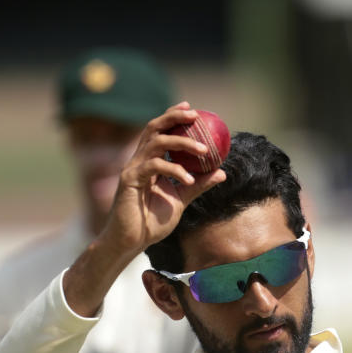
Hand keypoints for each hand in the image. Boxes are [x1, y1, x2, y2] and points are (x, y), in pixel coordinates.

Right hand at [103, 102, 225, 251]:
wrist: (130, 242)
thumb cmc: (151, 222)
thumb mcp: (181, 199)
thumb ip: (198, 185)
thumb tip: (221, 172)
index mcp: (148, 162)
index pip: (160, 132)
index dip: (173, 117)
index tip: (192, 110)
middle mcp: (139, 161)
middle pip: (154, 128)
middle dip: (173, 117)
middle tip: (195, 115)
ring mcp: (132, 169)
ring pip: (155, 143)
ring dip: (181, 142)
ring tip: (203, 150)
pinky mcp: (129, 180)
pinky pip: (154, 167)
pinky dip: (174, 170)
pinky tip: (189, 179)